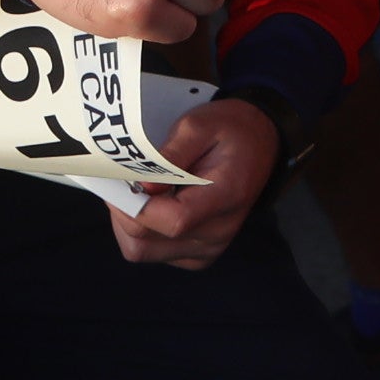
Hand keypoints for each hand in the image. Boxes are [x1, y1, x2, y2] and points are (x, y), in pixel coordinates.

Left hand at [111, 95, 277, 267]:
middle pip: (147, 241)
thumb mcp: (198, 125)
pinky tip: (149, 207)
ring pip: (141, 251)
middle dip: (122, 211)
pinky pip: (152, 253)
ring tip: (133, 193)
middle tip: (120, 182)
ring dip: (126, 223)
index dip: (135, 206)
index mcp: (226, 197)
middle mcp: (219, 231)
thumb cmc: (228, 131)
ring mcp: (208, 248)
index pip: (173, 221)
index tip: (119, 181)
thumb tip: (142, 186)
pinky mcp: (197, 254)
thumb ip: (171, 154)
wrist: (259, 144)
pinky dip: (139, 232)